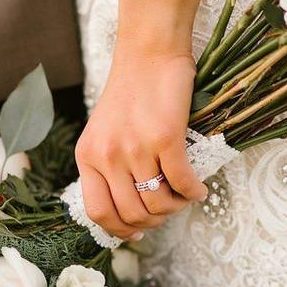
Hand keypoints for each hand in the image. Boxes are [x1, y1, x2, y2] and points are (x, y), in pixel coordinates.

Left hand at [75, 47, 208, 239]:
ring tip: (184, 196)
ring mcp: (135, 148)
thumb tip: (129, 214)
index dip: (120, 230)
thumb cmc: (131, 93)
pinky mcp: (165, 138)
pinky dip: (194, 191)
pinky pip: (182, 182)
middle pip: (132, 214)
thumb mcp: (104, 133)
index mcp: (87, 156)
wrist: (149, 53)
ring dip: (176, 207)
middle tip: (168, 209)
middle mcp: (107, 156)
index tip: (137, 233)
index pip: (98, 212)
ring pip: (158, 203)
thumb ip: (110, 168)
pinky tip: (199, 188)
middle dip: (154, 221)